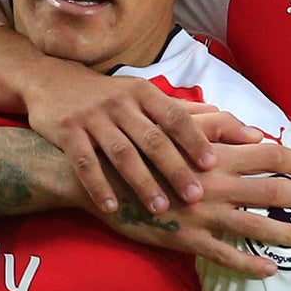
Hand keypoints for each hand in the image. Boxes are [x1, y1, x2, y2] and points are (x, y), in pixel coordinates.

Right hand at [22, 61, 234, 215]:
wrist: (51, 82)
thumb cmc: (112, 96)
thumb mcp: (147, 96)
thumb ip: (189, 112)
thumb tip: (238, 124)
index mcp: (146, 94)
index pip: (176, 117)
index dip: (194, 140)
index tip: (214, 164)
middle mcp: (121, 103)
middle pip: (152, 138)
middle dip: (175, 168)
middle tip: (195, 196)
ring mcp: (93, 118)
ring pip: (121, 153)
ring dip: (142, 182)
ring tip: (160, 209)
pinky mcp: (67, 132)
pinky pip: (85, 163)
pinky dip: (99, 186)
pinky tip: (112, 208)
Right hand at [93, 121, 290, 276]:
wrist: (96, 179)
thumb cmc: (137, 149)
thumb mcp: (175, 130)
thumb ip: (215, 127)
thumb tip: (253, 131)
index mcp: (212, 155)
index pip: (263, 154)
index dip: (289, 159)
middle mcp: (213, 184)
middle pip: (268, 190)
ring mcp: (201, 215)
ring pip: (253, 226)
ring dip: (285, 232)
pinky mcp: (185, 239)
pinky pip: (224, 256)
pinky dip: (249, 265)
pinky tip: (270, 270)